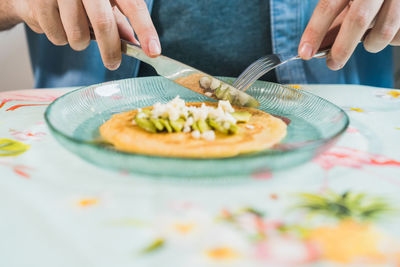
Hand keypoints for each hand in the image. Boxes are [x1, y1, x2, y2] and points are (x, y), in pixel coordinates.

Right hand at [12, 0, 160, 69]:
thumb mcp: (103, 2)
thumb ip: (118, 21)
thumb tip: (135, 44)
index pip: (133, 6)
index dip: (146, 30)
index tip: (153, 51)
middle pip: (104, 24)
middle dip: (111, 50)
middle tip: (113, 62)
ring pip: (77, 36)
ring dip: (80, 42)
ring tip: (75, 28)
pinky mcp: (37, 1)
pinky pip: (56, 35)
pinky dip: (59, 37)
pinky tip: (56, 21)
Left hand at [299, 0, 399, 69]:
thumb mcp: (349, 0)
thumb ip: (335, 20)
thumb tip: (314, 48)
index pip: (328, 6)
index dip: (315, 31)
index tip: (305, 52)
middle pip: (357, 20)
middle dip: (341, 48)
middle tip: (333, 63)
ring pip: (383, 32)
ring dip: (371, 44)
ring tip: (368, 39)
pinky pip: (398, 37)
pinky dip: (391, 40)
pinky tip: (389, 29)